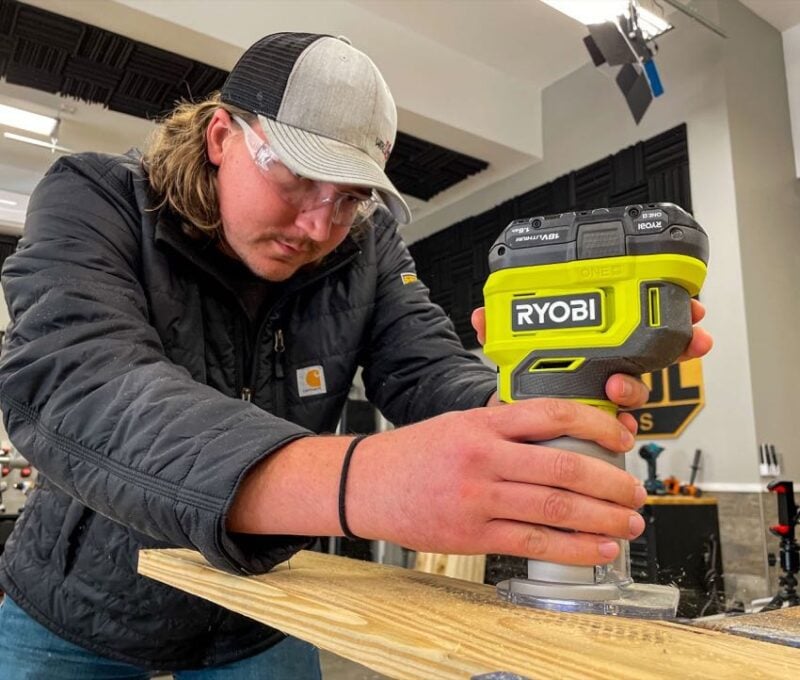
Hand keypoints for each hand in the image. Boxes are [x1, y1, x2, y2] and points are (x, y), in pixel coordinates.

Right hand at [346, 399, 645, 564]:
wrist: (366, 483)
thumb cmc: (414, 453)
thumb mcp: (459, 422)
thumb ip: (505, 426)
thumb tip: (560, 435)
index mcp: (482, 423)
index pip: (551, 414)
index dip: (595, 426)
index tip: (620, 439)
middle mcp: (483, 457)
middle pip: (564, 467)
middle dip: (611, 482)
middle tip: (635, 490)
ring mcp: (478, 498)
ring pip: (555, 508)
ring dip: (602, 518)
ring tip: (628, 521)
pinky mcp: (472, 535)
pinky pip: (534, 543)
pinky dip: (573, 548)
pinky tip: (598, 548)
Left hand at [471, 299, 712, 424]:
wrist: (503, 428)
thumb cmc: (513, 382)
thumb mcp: (505, 352)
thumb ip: (498, 331)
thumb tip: (482, 315)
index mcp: (588, 341)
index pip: (632, 321)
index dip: (665, 312)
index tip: (689, 306)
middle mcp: (601, 366)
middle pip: (648, 353)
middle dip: (677, 345)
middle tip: (687, 342)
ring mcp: (599, 397)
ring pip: (635, 391)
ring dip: (636, 389)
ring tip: (619, 388)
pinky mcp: (592, 429)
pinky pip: (619, 429)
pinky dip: (625, 429)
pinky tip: (623, 430)